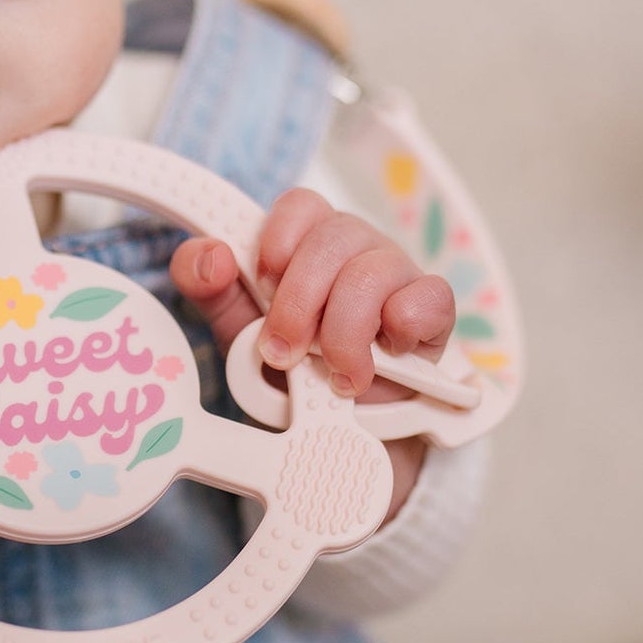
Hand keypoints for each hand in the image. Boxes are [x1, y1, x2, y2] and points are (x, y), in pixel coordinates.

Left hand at [170, 188, 456, 520]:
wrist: (342, 437)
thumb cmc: (296, 373)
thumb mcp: (241, 335)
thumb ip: (212, 292)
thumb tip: (210, 257)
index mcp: (307, 247)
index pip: (301, 206)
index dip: (280, 236)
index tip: (264, 280)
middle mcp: (354, 252)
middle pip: (334, 236)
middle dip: (301, 301)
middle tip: (285, 352)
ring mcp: (397, 277)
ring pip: (374, 270)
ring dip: (345, 330)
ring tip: (336, 375)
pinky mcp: (433, 312)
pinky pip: (430, 296)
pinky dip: (404, 326)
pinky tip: (387, 354)